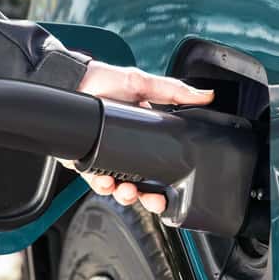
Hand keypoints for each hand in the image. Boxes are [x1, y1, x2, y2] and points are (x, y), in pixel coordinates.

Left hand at [65, 61, 213, 213]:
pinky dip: (101, 185)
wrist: (73, 81)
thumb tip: (205, 95)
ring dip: (124, 195)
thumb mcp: (144, 85)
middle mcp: (124, 151)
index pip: (157, 167)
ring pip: (117, 188)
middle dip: (147, 197)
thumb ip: (174, 91)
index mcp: (141, 137)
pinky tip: (105, 182)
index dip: (165, 184)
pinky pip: (93, 181)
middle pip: (140, 185)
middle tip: (153, 199)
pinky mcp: (84, 161)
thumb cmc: (105, 80)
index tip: (171, 193)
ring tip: (127, 191)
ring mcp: (104, 158)